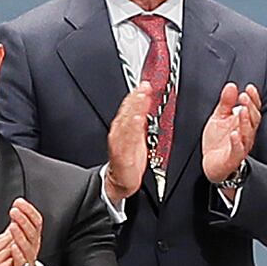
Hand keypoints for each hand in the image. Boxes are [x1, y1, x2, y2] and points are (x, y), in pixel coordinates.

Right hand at [103, 88, 152, 202]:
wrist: (120, 181)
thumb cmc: (128, 160)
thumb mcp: (136, 137)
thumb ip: (140, 122)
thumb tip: (147, 108)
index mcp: (123, 128)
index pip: (129, 108)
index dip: (136, 95)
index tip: (145, 85)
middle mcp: (119, 133)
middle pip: (127, 112)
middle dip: (136, 98)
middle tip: (144, 86)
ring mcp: (120, 143)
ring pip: (127, 122)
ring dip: (135, 109)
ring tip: (141, 97)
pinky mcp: (123, 154)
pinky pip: (128, 139)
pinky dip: (133, 128)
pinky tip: (139, 119)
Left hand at [196, 82, 261, 185]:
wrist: (212, 165)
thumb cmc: (218, 142)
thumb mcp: (219, 117)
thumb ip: (225, 102)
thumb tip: (231, 86)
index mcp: (243, 123)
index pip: (253, 109)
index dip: (253, 98)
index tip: (249, 88)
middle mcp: (245, 134)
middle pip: (253, 119)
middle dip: (250, 107)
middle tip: (244, 97)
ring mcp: (241, 146)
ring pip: (247, 133)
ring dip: (245, 121)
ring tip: (242, 111)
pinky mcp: (233, 157)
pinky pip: (237, 149)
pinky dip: (236, 141)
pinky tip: (234, 133)